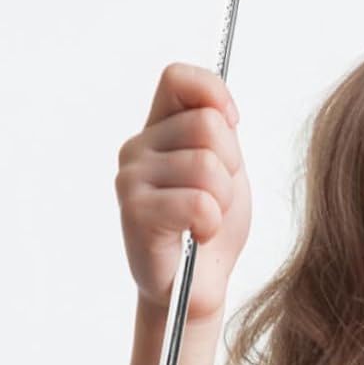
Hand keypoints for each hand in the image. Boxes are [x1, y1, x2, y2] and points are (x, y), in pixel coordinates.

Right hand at [114, 62, 251, 325]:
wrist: (196, 286)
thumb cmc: (212, 226)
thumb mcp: (227, 169)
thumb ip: (221, 133)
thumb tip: (220, 109)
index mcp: (160, 128)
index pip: (179, 79)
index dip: (214, 94)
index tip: (232, 125)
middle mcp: (138, 147)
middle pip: (208, 125)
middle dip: (231, 165)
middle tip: (218, 197)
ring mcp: (131, 178)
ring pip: (207, 165)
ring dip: (223, 200)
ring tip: (208, 219)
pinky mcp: (135, 212)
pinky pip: (198, 202)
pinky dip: (211, 223)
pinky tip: (198, 234)